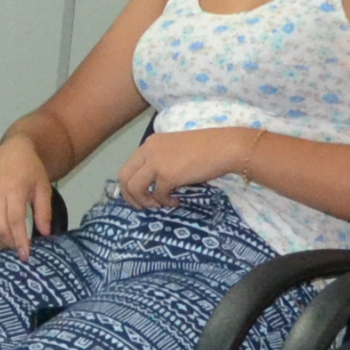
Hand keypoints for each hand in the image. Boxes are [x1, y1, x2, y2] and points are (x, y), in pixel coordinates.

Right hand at [0, 142, 55, 255]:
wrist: (12, 152)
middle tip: (20, 252)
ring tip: (10, 246)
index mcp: (14, 189)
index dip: (20, 239)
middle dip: (9, 244)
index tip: (26, 254)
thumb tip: (44, 233)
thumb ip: (44, 211)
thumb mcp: (44, 188)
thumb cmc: (31, 170)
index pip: (15, 220)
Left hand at [118, 126, 256, 211]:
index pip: (128, 166)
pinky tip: (177, 201)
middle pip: (124, 177)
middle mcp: (148, 150)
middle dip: (130, 196)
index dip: (130, 184)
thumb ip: (161, 161)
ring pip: (134, 188)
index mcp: (150, 143)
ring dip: (144, 201)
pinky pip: (158, 195)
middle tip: (143, 206)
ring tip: (159, 205)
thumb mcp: (176, 150)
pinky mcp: (167, 175)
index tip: (140, 195)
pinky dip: (166, 202)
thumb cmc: (206, 148)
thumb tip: (153, 184)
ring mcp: (156, 162)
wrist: (225, 147)